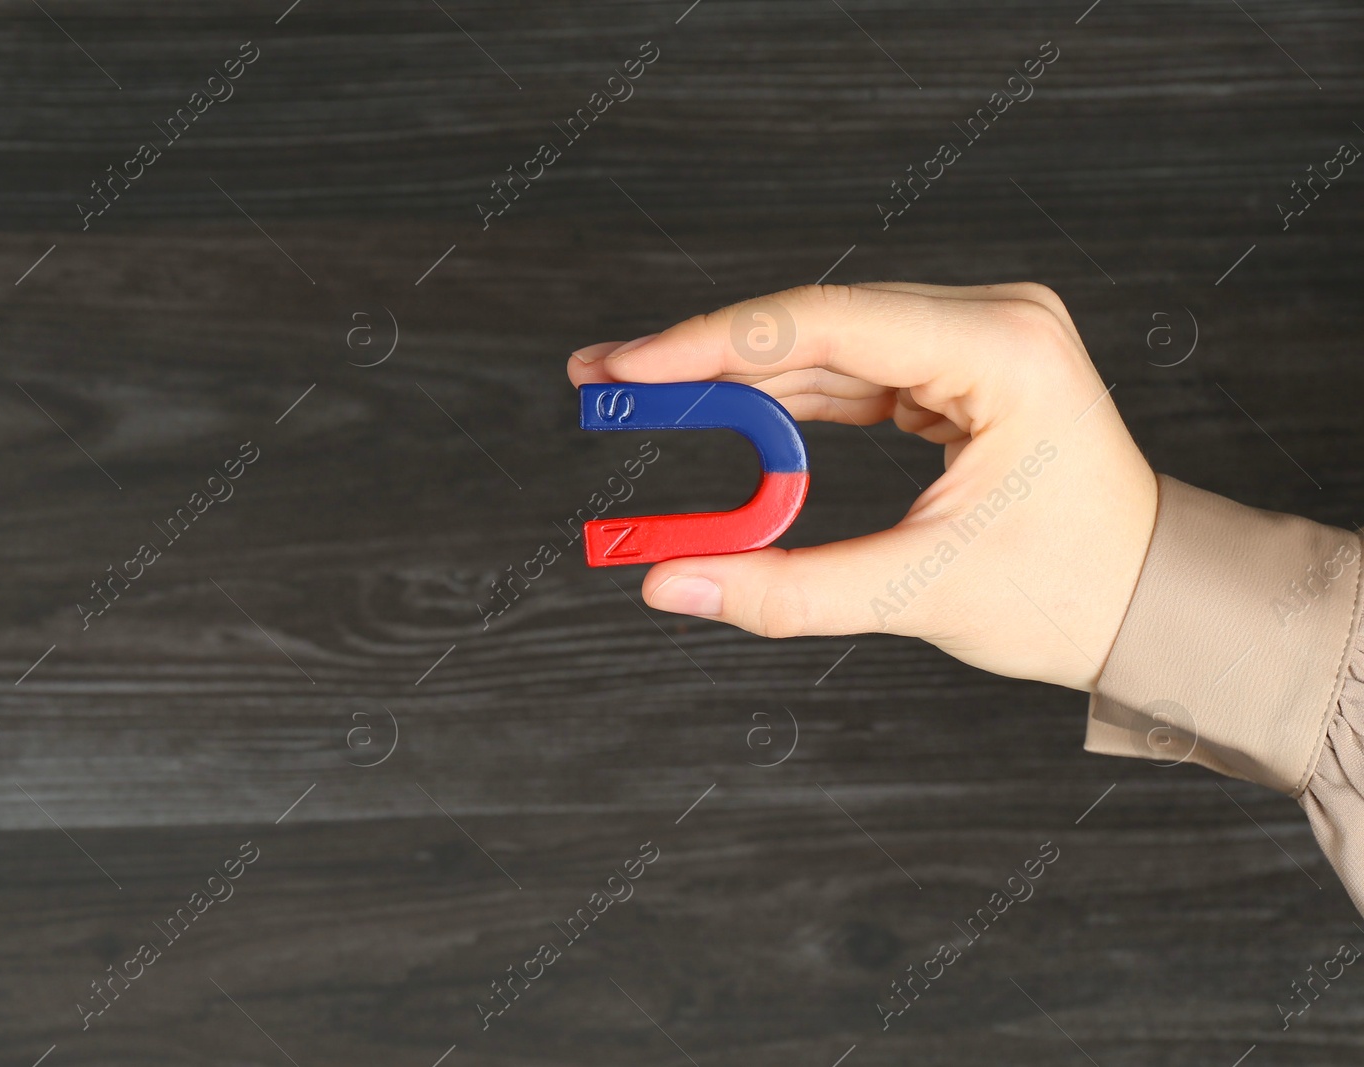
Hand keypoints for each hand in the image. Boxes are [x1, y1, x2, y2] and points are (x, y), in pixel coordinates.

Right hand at [567, 283, 1157, 691]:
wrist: (1152, 601)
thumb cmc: (1072, 593)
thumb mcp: (920, 592)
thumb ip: (786, 588)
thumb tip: (670, 580)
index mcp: (1002, 350)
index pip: (828, 322)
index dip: (711, 343)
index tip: (629, 368)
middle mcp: (992, 321)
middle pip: (815, 321)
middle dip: (705, 355)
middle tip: (606, 377)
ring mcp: (975, 338)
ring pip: (823, 342)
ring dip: (734, 375)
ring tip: (643, 397)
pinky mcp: (958, 367)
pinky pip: (850, 371)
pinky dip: (782, 397)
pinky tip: (717, 412)